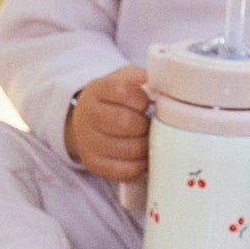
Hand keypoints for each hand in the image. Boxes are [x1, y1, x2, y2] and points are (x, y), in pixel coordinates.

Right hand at [65, 64, 150, 179]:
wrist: (86, 122)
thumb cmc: (114, 100)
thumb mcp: (122, 79)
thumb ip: (139, 78)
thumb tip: (163, 82)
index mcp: (97, 90)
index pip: (122, 91)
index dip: (142, 99)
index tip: (148, 102)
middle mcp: (88, 116)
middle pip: (125, 122)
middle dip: (145, 125)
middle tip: (151, 124)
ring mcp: (88, 142)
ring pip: (127, 149)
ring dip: (146, 146)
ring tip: (150, 139)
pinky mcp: (94, 164)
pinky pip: (125, 170)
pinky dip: (140, 165)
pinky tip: (143, 156)